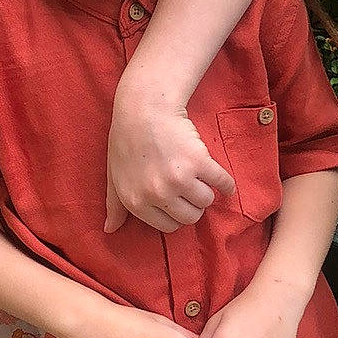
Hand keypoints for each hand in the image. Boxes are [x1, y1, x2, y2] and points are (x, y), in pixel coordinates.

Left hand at [106, 103, 234, 233]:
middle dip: (193, 206)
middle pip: (190, 217)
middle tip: (189, 190)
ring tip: (199, 178)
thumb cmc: (126, 140)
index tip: (178, 203)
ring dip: (206, 191)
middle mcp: (158, 194)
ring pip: (205, 201)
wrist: (143, 108)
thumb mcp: (113, 175)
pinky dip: (227, 185)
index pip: (168, 226)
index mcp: (137, 202)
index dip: (175, 215)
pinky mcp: (198, 162)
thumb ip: (114, 205)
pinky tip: (226, 185)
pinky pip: (221, 183)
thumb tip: (110, 229)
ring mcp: (179, 179)